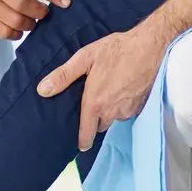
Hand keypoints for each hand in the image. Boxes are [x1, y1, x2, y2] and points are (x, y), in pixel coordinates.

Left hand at [36, 23, 169, 149]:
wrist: (149, 46)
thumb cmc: (116, 50)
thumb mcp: (85, 57)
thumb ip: (63, 76)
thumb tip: (42, 90)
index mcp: (95, 103)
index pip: (87, 134)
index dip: (82, 141)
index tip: (80, 144)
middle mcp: (112, 111)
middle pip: (100, 125)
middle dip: (95, 118)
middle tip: (93, 101)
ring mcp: (128, 110)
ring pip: (114, 117)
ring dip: (110, 110)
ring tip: (108, 91)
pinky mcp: (140, 105)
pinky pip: (126, 111)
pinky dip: (122, 104)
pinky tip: (121, 88)